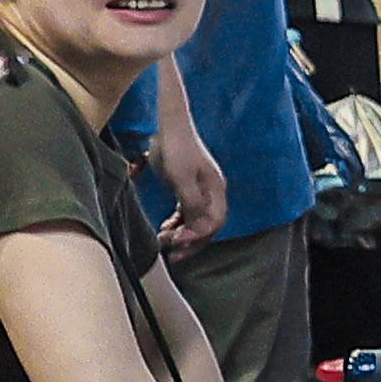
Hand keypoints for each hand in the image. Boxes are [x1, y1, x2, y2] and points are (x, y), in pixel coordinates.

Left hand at [154, 105, 231, 243]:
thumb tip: (199, 228)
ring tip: (165, 240)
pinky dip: (178, 224)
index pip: (215, 222)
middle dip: (190, 242)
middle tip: (172, 254)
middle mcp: (212, 192)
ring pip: (197, 221)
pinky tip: (165, 228)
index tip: (178, 242)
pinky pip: (187, 213)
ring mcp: (201, 190)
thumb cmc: (176, 149)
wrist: (169, 127)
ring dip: (182, 234)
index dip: (198, 236)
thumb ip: (192, 204)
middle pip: (208, 226)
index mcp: (215, 189)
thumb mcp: (181, 178)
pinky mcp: (188, 187)